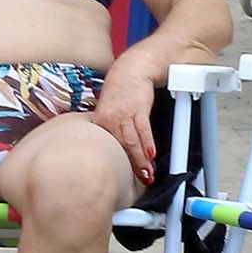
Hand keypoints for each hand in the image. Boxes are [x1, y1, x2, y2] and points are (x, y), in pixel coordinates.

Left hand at [91, 66, 159, 187]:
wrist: (130, 71)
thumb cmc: (120, 93)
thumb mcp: (108, 112)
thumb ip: (110, 130)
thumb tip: (113, 151)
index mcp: (99, 122)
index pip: (106, 148)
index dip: (116, 164)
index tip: (122, 178)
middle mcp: (108, 120)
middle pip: (120, 148)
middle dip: (132, 167)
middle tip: (141, 181)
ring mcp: (122, 114)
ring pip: (132, 142)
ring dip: (141, 160)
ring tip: (148, 174)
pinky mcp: (137, 109)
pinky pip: (143, 130)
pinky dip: (148, 144)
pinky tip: (152, 155)